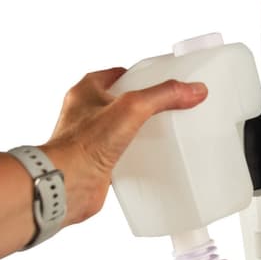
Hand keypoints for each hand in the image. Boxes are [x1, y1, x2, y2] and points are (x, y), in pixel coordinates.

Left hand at [41, 68, 207, 225]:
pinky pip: (122, 154)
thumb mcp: (131, 108)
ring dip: (140, 131)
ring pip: (122, 129)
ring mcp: (92, 139)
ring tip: (163, 133)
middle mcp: (87, 114)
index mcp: (87, 91)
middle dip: (144, 105)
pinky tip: (151, 160)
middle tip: (166, 108)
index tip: (161, 81)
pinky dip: (136, 156)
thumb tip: (193, 90)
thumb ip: (163, 96)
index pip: (119, 74)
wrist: (67, 184)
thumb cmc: (83, 145)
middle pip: (122, 102)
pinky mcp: (99, 162)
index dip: (141, 76)